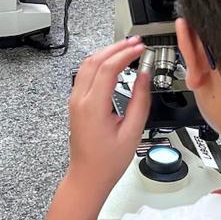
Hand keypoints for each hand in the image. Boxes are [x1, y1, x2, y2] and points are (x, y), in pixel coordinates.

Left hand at [65, 37, 150, 198]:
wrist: (88, 176)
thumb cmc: (107, 162)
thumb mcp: (132, 132)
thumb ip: (140, 101)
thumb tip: (145, 77)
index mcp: (93, 107)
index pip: (108, 68)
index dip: (125, 53)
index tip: (140, 48)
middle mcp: (79, 100)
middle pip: (95, 60)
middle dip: (116, 47)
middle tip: (136, 43)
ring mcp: (75, 101)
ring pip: (87, 65)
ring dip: (107, 53)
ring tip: (127, 48)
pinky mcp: (76, 103)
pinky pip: (85, 74)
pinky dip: (100, 63)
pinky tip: (113, 63)